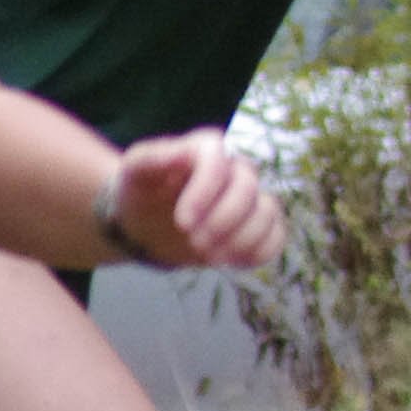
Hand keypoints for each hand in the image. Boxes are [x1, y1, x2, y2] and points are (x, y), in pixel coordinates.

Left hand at [106, 132, 285, 272]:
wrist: (146, 223)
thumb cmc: (140, 192)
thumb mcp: (134, 171)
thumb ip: (151, 157)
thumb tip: (181, 152)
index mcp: (207, 149)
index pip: (219, 163)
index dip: (205, 193)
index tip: (183, 223)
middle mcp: (235, 169)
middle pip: (248, 189)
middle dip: (222, 221)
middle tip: (194, 242)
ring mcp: (250, 198)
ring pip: (267, 213)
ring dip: (240, 240)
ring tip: (209, 256)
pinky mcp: (257, 225)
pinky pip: (276, 237)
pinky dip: (258, 252)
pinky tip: (231, 261)